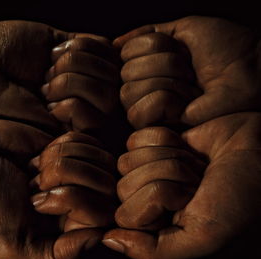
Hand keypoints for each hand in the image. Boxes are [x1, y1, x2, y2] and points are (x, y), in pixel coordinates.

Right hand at [0, 21, 121, 258]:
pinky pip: (89, 133)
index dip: (76, 203)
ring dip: (62, 156)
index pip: (105, 216)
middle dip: (67, 177)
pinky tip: (41, 145)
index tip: (41, 200)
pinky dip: (62, 138)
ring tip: (35, 161)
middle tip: (34, 178)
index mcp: (74, 223)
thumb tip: (98, 241)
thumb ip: (56, 257)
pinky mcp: (73, 135)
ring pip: (100, 156)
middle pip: (107, 184)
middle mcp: (84, 194)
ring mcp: (81, 163)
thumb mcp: (12, 245)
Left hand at [104, 113, 260, 258]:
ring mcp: (148, 170)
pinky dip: (164, 138)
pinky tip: (186, 146)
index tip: (192, 198)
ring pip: (127, 160)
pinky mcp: (152, 144)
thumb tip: (109, 240)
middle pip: (124, 186)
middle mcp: (146, 199)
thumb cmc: (240, 196)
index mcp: (156, 226)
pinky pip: (135, 139)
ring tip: (195, 165)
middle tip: (197, 180)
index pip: (125, 215)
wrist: (259, 148)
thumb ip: (156, 250)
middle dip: (166, 177)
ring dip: (169, 158)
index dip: (159, 200)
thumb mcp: (205, 236)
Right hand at [114, 16, 260, 127]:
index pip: (124, 52)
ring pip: (129, 91)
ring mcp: (148, 107)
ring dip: (168, 82)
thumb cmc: (225, 50)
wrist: (250, 74)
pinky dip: (166, 101)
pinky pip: (139, 111)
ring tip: (190, 87)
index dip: (154, 46)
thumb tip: (112, 44)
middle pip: (126, 71)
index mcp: (148, 64)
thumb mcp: (184, 30)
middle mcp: (143, 86)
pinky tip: (185, 104)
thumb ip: (147, 33)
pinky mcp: (157, 127)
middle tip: (189, 70)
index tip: (181, 51)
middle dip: (165, 64)